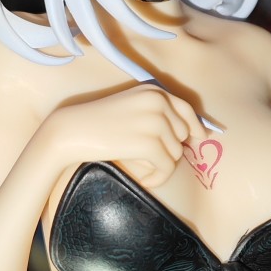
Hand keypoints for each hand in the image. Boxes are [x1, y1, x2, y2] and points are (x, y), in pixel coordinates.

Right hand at [50, 86, 204, 189]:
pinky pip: (167, 168)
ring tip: (143, 170)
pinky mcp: (149, 143)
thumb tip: (189, 134)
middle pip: (181, 136)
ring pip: (175, 154)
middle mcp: (158, 102)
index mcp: (154, 91)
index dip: (195, 126)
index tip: (198, 139)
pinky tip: (144, 179)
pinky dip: (157, 178)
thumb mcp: (131, 106)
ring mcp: (155, 122)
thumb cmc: (98, 122)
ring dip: (160, 167)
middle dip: (168, 150)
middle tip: (148, 160)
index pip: (187, 109)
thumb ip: (158, 113)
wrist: (72, 130)